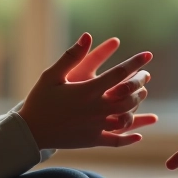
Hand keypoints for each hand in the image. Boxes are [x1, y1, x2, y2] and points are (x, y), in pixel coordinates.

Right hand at [18, 33, 155, 148]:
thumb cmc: (40, 100)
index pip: (119, 74)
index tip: (147, 55)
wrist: (29, 131)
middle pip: (128, 96)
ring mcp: (96, 127)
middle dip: (140, 84)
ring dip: (137, 106)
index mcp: (87, 91)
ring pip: (126, 117)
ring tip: (142, 96)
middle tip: (145, 75)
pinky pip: (116, 141)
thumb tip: (88, 36)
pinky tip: (138, 134)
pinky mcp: (93, 141)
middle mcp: (95, 109)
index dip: (135, 63)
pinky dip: (129, 138)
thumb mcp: (52, 75)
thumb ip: (72, 56)